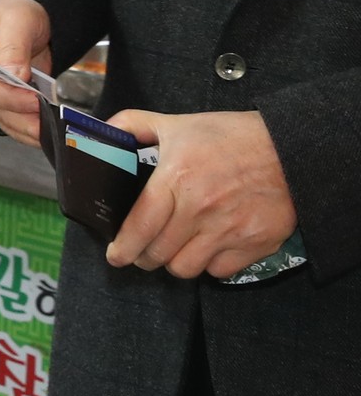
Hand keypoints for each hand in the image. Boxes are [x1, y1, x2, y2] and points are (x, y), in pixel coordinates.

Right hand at [0, 0, 50, 145]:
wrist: (16, 17)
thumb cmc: (12, 12)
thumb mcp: (17, 19)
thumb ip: (13, 46)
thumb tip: (14, 76)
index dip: (9, 98)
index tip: (35, 100)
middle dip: (21, 119)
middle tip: (50, 125)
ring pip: (1, 117)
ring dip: (26, 128)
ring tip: (52, 134)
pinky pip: (9, 118)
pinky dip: (26, 129)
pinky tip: (45, 133)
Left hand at [103, 109, 298, 278]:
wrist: (291, 148)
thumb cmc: (232, 136)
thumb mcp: (178, 123)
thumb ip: (134, 125)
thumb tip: (104, 132)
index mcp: (176, 179)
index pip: (139, 226)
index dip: (123, 248)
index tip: (116, 256)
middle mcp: (200, 208)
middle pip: (158, 254)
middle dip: (145, 256)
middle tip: (145, 250)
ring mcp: (229, 229)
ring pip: (185, 268)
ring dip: (176, 262)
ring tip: (176, 248)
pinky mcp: (255, 243)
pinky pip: (220, 271)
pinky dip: (210, 264)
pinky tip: (209, 247)